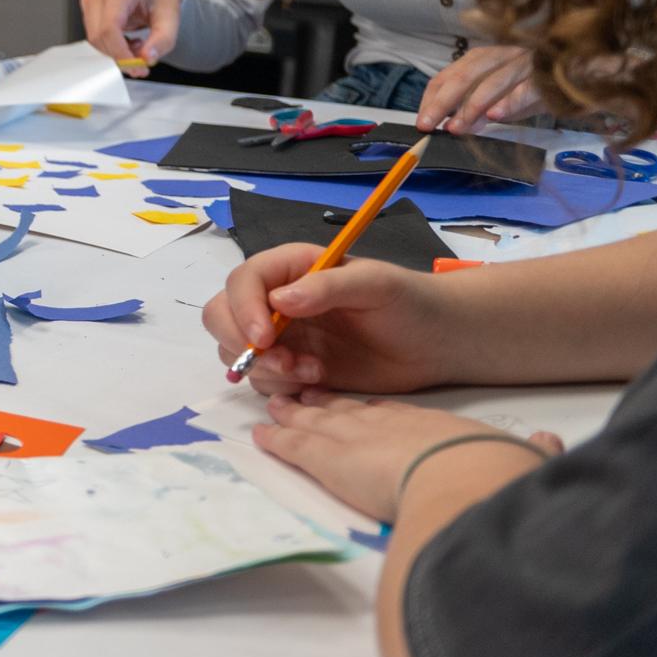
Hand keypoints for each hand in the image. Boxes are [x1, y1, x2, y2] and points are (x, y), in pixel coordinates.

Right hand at [78, 0, 178, 74]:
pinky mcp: (87, 11)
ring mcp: (90, 1)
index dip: (120, 52)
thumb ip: (163, 40)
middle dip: (120, 55)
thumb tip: (147, 58)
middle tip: (142, 59)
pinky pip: (94, 38)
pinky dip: (111, 46)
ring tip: (137, 44)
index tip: (137, 67)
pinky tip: (126, 40)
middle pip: (99, 37)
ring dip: (116, 51)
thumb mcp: (171, 17)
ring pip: (95, 40)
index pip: (110, 28)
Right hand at [203, 245, 458, 395]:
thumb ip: (327, 286)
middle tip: (283, 362)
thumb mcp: (375, 284)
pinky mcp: (292, 368)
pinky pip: (263, 381)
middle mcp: (276, 301)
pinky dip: (281, 387)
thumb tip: (279, 301)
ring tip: (314, 372)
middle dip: (241, 343)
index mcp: (291, 269)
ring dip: (267, 369)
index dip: (243, 309)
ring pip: (237, 353)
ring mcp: (282, 337)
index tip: (265, 338)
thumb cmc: (410, 303)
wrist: (435, 344)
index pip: (243, 281)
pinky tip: (318, 381)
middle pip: (221, 316)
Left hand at [250, 392, 557, 523]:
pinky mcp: (327, 458)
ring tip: (277, 407)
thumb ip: (533, 449)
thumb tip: (550, 445)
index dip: (377, 410)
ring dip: (294, 416)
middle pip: (348, 410)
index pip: (394, 413)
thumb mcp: (518, 454)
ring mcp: (354, 438)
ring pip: (316, 422)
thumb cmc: (492, 467)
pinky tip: (261, 436)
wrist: (461, 475)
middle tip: (304, 398)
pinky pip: (293, 445)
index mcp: (427, 424)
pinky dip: (276, 439)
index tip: (367, 408)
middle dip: (325, 405)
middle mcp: (385, 424)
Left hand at [416, 44, 542, 133]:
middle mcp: (499, 55)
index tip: (422, 121)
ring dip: (472, 106)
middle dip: (442, 103)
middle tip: (428, 125)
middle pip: (464, 76)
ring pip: (492, 81)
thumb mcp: (499, 101)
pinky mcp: (546, 75)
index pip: (447, 75)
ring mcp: (524, 62)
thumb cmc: (532, 87)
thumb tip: (454, 126)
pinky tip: (495, 115)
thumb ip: (477, 112)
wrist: (579, 77)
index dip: (431, 99)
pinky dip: (510, 101)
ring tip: (457, 126)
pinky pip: (526, 87)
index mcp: (482, 58)